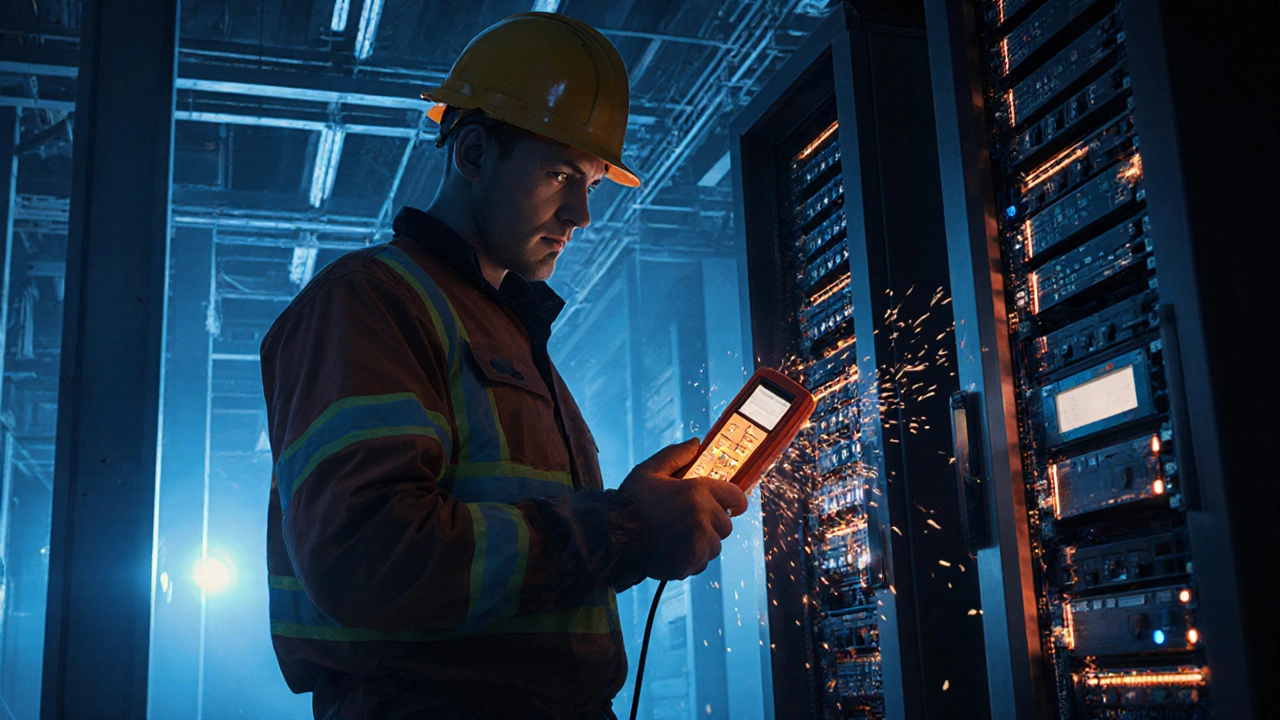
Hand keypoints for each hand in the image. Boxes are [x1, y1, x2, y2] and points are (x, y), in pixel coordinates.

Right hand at [618, 438, 749, 580]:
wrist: (614, 538)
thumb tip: (696, 443)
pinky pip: (702, 562)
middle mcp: (703, 517)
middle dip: (712, 523)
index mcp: (697, 492)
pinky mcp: (691, 563)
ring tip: (677, 537)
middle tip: (689, 520)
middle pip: (726, 524)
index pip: (735, 496)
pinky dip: (692, 559)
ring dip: (702, 542)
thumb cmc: (632, 502)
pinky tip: (673, 550)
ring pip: (715, 545)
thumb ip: (675, 456)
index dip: (736, 501)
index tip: (734, 505)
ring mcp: (699, 542)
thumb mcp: (649, 471)